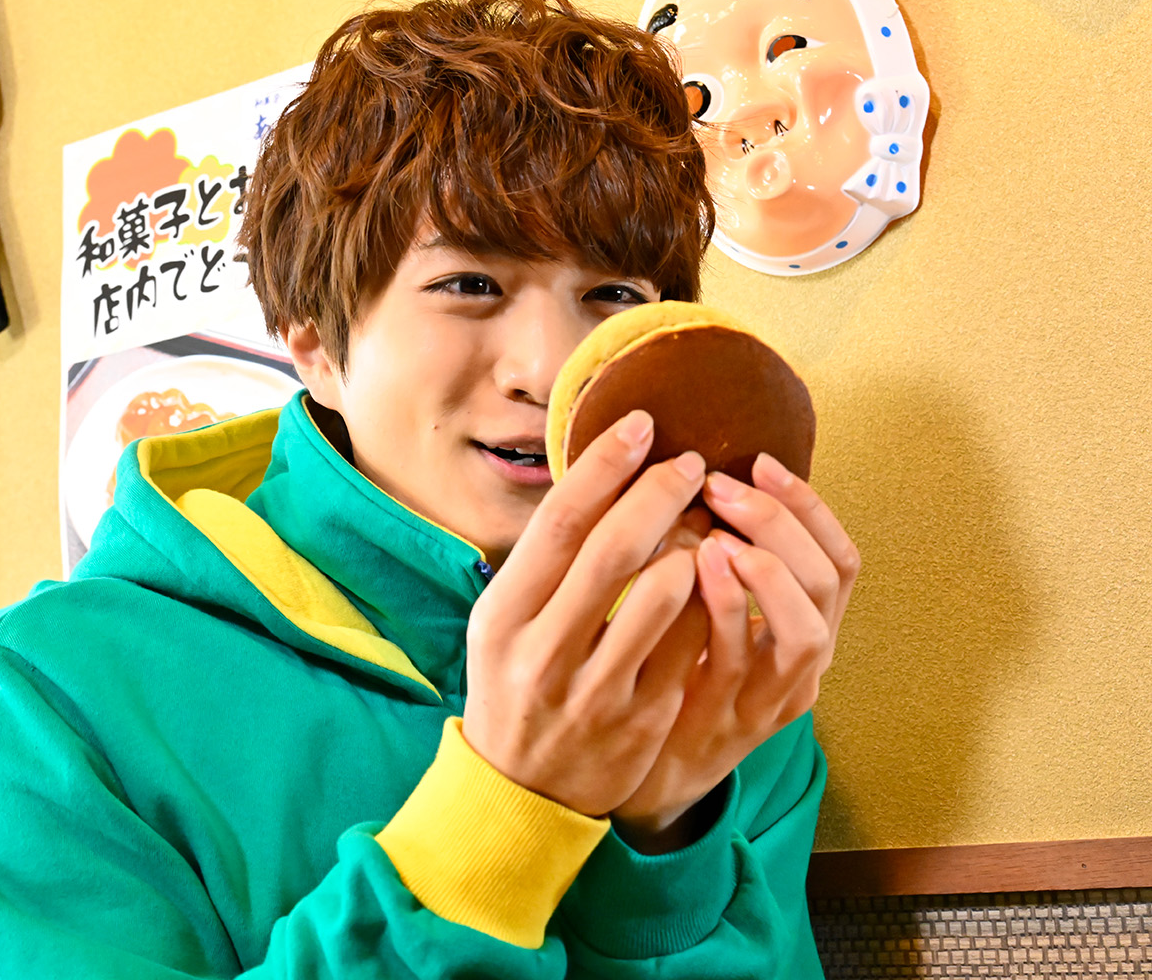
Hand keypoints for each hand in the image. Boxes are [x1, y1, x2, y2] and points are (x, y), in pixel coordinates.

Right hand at [462, 410, 707, 815]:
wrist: (519, 791)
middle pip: (614, 547)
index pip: (558, 522)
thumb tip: (598, 476)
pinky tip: (715, 580)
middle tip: (690, 464)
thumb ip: (542, 563)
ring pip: (666, 592)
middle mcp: (544, 651)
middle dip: (661, 492)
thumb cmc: (514, 685)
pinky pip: (693, 643)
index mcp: (503, 616)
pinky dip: (711, 599)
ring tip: (703, 526)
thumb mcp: (501, 623)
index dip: (604, 465)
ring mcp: (595, 690)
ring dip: (696, 544)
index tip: (640, 426)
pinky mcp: (641, 721)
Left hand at [613, 453, 859, 851]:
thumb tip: (706, 476)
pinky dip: (725, 606)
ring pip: (806, 629)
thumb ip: (721, 558)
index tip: (761, 461)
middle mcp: (803, 666)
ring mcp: (770, 699)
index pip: (841, 560)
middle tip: (723, 485)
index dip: (810, 507)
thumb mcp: (709, 614)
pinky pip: (740, 660)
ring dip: (767, 566)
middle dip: (783, 522)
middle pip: (830, 582)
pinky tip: (695, 567)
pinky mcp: (729, 723)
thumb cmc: (672, 673)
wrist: (640, 770)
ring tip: (718, 530)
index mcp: (806, 631)